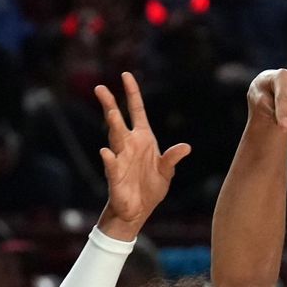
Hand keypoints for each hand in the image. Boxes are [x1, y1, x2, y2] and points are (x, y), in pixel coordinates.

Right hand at [95, 72, 189, 238]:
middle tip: (101, 88)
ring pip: (114, 137)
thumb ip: (172, 158)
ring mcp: (120, 158)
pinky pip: (111, 165)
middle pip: (118, 120)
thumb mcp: (166, 172)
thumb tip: (186, 147)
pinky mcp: (115, 176)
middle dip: (110, 104)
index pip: (136, 111)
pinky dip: (109, 159)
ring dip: (112, 125)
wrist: (138, 211)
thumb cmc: (150, 188)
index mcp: (143, 139)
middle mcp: (129, 144)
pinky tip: (106, 152)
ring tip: (110, 111)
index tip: (126, 75)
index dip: (132, 93)